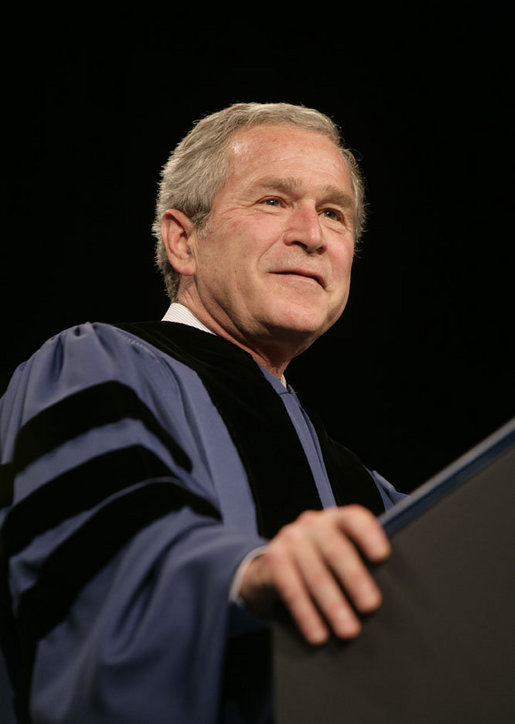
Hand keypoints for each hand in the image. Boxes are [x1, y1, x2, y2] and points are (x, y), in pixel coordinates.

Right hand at [238, 505, 390, 644]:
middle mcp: (312, 524)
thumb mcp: (338, 560)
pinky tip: (318, 635)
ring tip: (349, 631)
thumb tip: (393, 593)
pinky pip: (290, 588)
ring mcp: (290, 539)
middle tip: (371, 606)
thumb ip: (360, 564)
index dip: (368, 534)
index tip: (383, 556)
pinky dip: (306, 614)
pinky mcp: (272, 560)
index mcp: (335, 520)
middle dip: (354, 578)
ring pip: (314, 572)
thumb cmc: (319, 567)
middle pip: (335, 548)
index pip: (354, 518)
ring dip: (332, 604)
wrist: (270, 572)